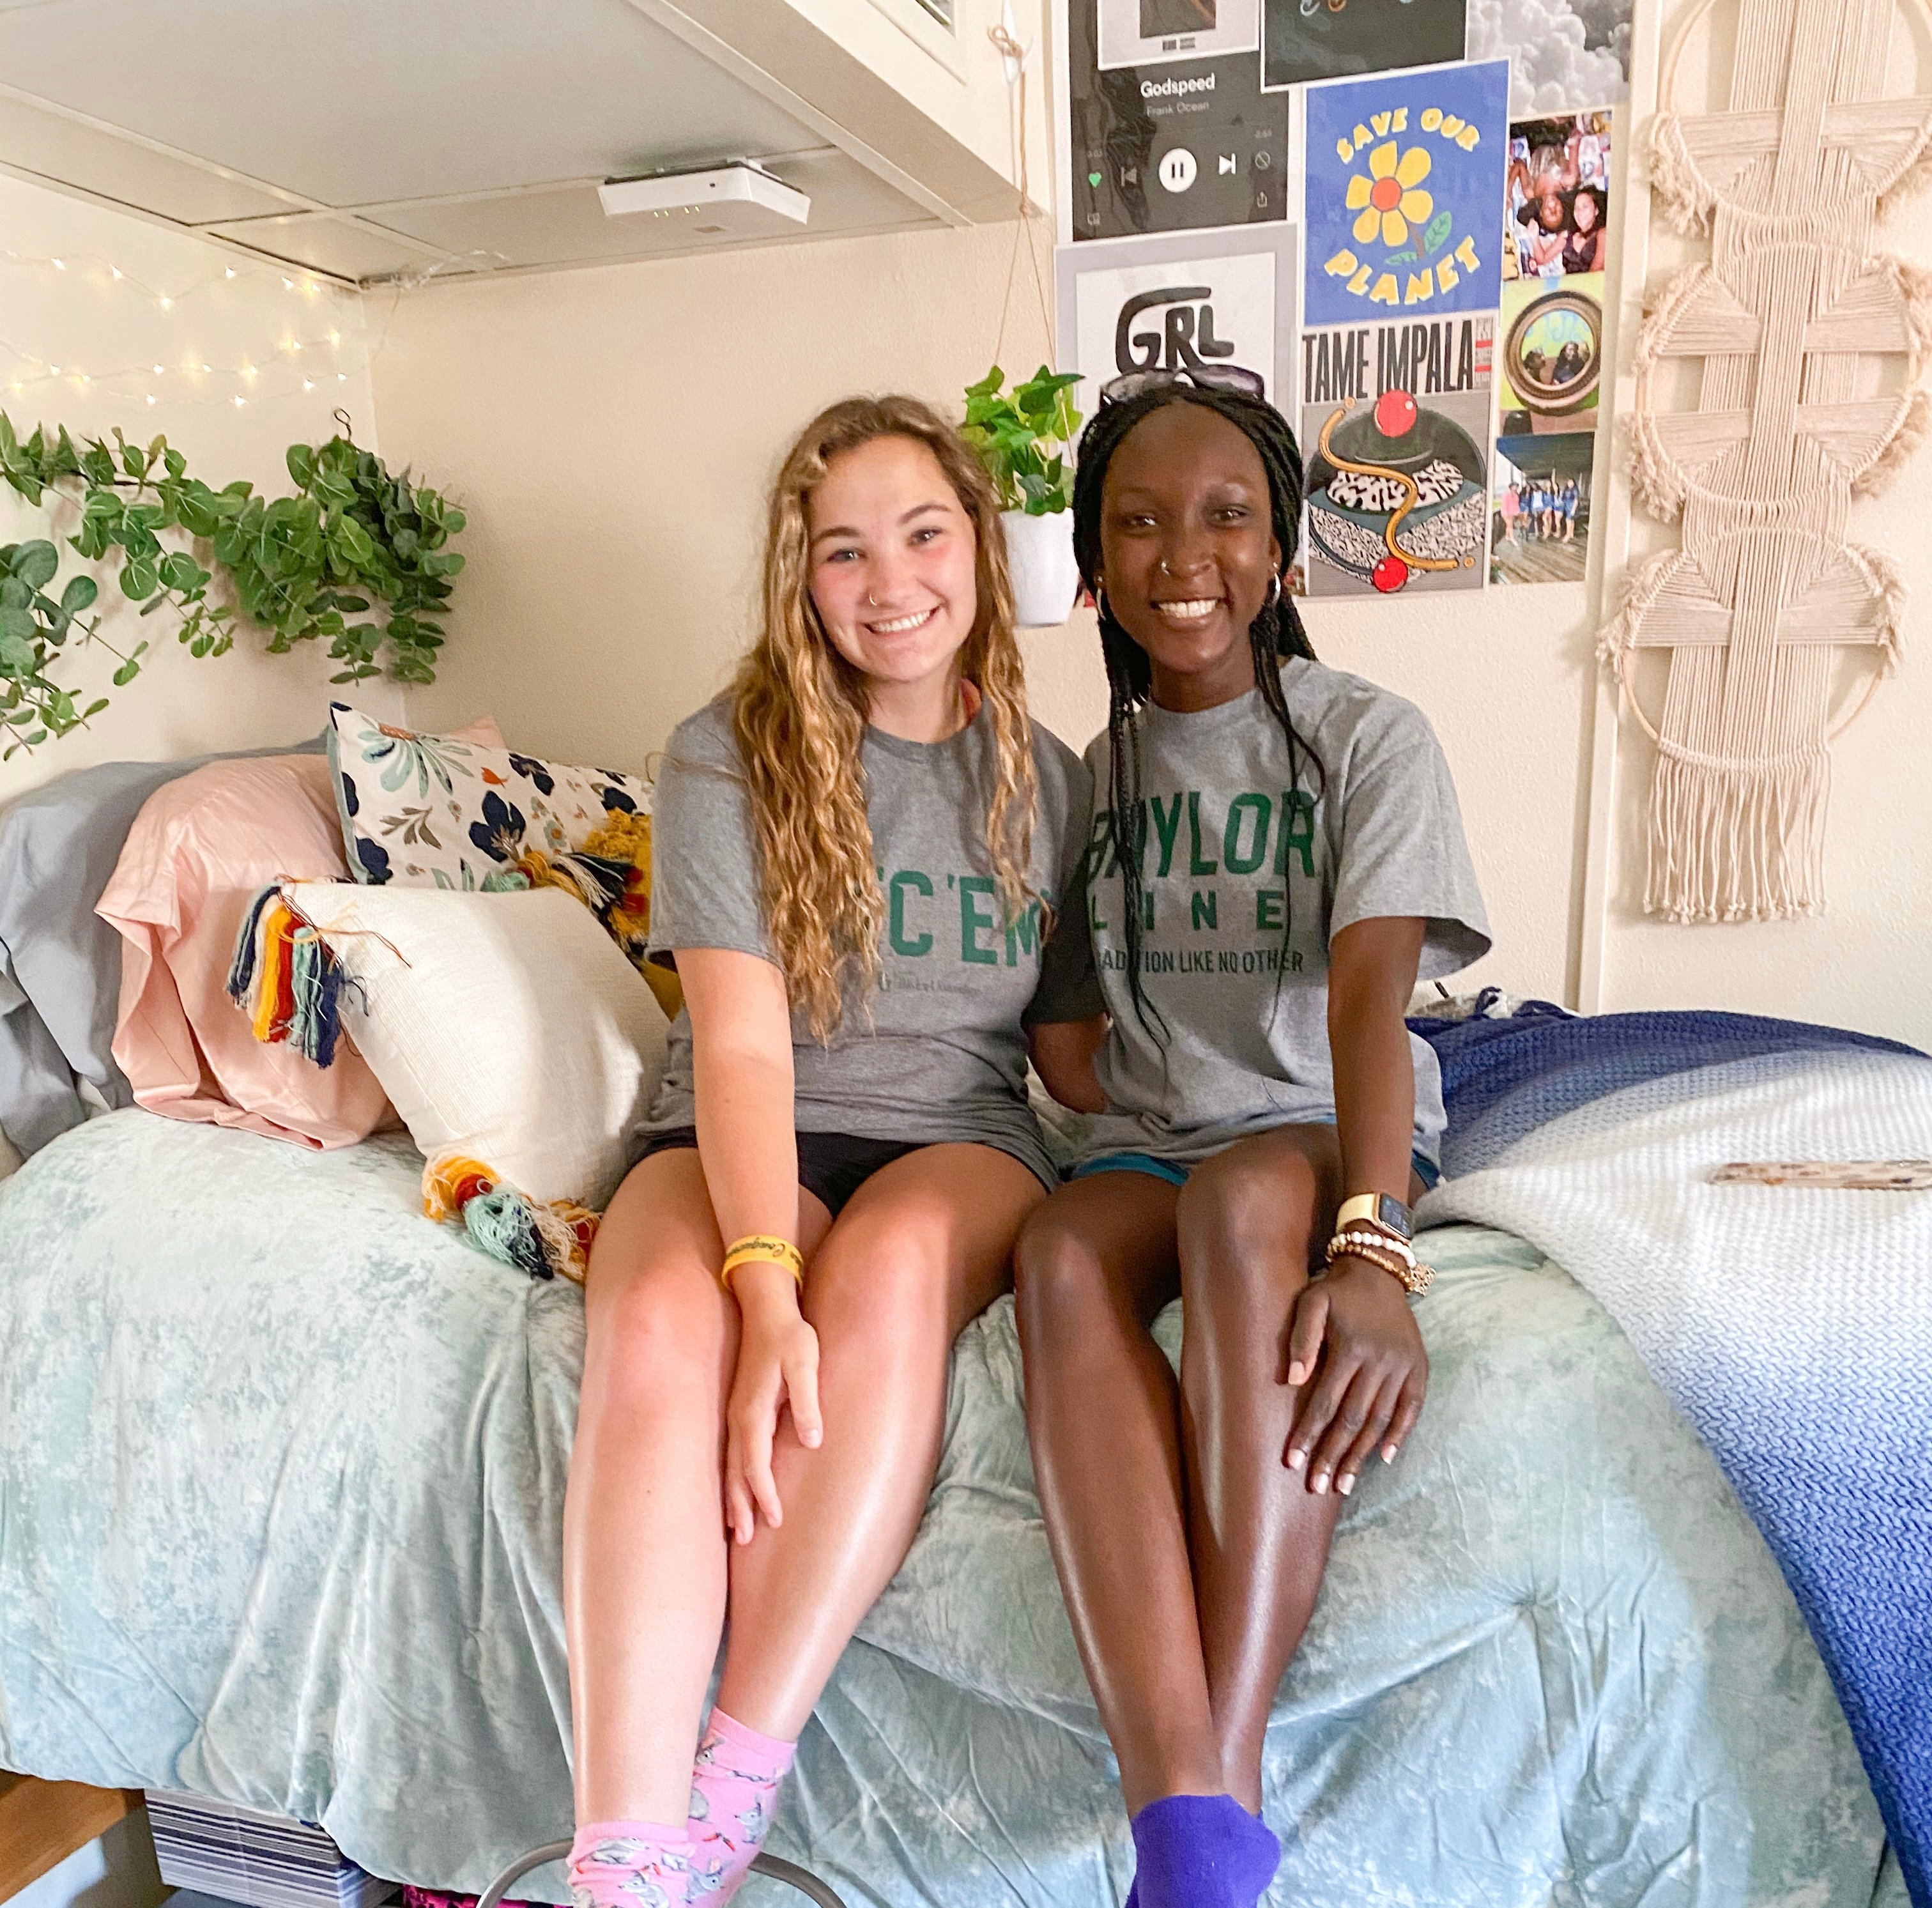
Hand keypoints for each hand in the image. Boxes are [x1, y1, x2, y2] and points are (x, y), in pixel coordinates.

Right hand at [724, 1271, 822, 1544]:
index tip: (774, 1521)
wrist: (765, 1309)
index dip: (764, 1495)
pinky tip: (735, 1489)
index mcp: (754, 1412)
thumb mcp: (805, 1363)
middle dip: (741, 1507)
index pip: (756, 1465)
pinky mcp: (738, 1409)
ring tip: (735, 1529)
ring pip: (730, 1465)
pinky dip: (731, 1477)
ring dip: (733, 1497)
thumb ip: (807, 1402)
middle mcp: (739, 1418)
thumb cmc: (790, 1336)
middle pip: (736, 1472)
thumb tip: (812, 1441)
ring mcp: (735, 1414)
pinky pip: (731, 1453)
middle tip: (744, 1540)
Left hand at [1281, 1256, 1426, 1497]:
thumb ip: (1301, 1339)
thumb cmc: (1337, 1290)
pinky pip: (1411, 1409)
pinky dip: (1399, 1435)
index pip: (1325, 1402)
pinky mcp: (1419, 1369)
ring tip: (1344, 1484)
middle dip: (1333, 1455)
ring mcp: (1403, 1367)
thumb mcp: (1311, 1302)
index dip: (1308, 1434)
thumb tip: (1291, 1381)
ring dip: (1361, 1455)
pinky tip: (1383, 1458)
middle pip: (1353, 1419)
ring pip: (1380, 1420)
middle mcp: (1380, 1362)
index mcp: (1352, 1348)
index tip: (1291, 1462)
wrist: (1380, 1271)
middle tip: (1317, 1486)